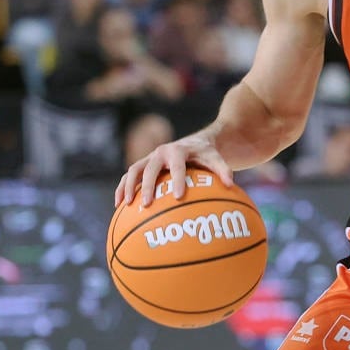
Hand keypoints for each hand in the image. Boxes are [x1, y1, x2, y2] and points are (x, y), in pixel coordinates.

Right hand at [116, 134, 236, 207]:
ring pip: (133, 171)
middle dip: (148, 186)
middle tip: (148, 205)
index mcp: (178, 151)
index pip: (177, 167)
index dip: (177, 180)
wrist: (194, 143)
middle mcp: (160, 153)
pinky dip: (122, 188)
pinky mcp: (142, 165)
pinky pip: (128, 176)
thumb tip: (231, 184)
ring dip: (128, 187)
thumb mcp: (215, 158)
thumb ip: (223, 169)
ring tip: (126, 205)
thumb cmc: (205, 154)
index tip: (179, 197)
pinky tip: (118, 205)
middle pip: (150, 169)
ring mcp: (149, 159)